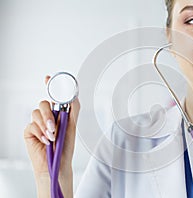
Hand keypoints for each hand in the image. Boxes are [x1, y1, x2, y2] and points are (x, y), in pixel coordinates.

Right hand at [24, 76, 79, 194]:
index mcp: (59, 113)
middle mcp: (48, 116)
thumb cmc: (65, 147)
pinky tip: (45, 141)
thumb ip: (73, 109)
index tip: (47, 78)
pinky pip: (31, 125)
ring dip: (45, 125)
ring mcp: (38, 123)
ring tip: (52, 136)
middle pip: (44, 103)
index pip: (53, 96)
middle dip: (49, 114)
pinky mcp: (30, 131)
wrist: (57, 163)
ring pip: (36, 112)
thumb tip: (73, 95)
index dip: (50, 86)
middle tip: (54, 127)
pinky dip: (40, 133)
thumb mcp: (72, 126)